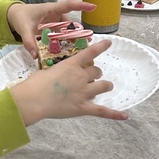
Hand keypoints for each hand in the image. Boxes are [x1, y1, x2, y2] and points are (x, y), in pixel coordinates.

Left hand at [6, 0, 95, 55]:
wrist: (14, 16)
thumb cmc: (20, 16)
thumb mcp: (23, 28)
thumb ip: (28, 41)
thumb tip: (35, 55)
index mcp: (50, 9)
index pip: (68, 5)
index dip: (81, 6)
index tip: (93, 7)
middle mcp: (55, 15)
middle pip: (69, 23)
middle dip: (77, 32)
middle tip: (86, 42)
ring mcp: (54, 22)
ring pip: (66, 31)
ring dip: (71, 39)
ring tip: (79, 49)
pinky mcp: (52, 29)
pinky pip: (60, 36)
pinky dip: (63, 42)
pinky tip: (67, 51)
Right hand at [11, 40, 127, 124]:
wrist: (33, 99)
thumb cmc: (34, 84)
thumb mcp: (46, 71)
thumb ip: (57, 72)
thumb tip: (59, 77)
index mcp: (71, 65)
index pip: (90, 52)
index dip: (101, 47)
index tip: (109, 43)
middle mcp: (81, 76)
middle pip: (96, 72)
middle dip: (95, 73)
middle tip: (92, 76)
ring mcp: (83, 92)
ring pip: (103, 86)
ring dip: (104, 85)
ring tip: (105, 87)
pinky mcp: (83, 107)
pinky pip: (102, 111)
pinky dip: (114, 114)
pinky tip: (125, 116)